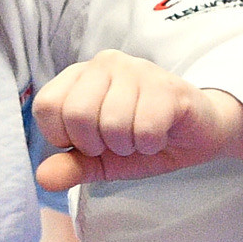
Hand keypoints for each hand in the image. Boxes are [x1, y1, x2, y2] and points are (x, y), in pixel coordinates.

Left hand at [33, 49, 242, 192]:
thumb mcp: (102, 161)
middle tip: (119, 142)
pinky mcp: (168, 86)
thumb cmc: (144, 139)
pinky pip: (144, 129)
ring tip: (141, 136)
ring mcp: (138, 70)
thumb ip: (71, 166)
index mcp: (81, 75)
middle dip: (98, 144)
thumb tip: (42, 178)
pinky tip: (160, 135)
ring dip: (128, 145)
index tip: (90, 141)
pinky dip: (151, 144)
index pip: (47, 106)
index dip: (65, 137)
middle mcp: (105, 63)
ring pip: (112, 124)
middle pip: (76, 114)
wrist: (200, 134)